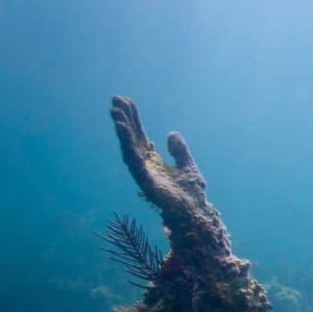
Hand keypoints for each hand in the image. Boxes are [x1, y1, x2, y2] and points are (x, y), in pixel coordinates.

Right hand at [110, 96, 230, 258]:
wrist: (196, 211)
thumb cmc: (191, 193)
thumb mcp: (188, 164)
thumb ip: (179, 150)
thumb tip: (171, 133)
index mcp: (154, 161)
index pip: (141, 136)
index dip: (134, 119)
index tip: (127, 101)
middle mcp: (145, 165)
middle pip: (132, 138)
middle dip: (124, 119)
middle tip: (116, 99)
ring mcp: (143, 172)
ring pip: (129, 147)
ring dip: (122, 129)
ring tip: (116, 112)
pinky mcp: (145, 180)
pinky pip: (133, 160)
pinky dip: (128, 145)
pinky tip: (123, 130)